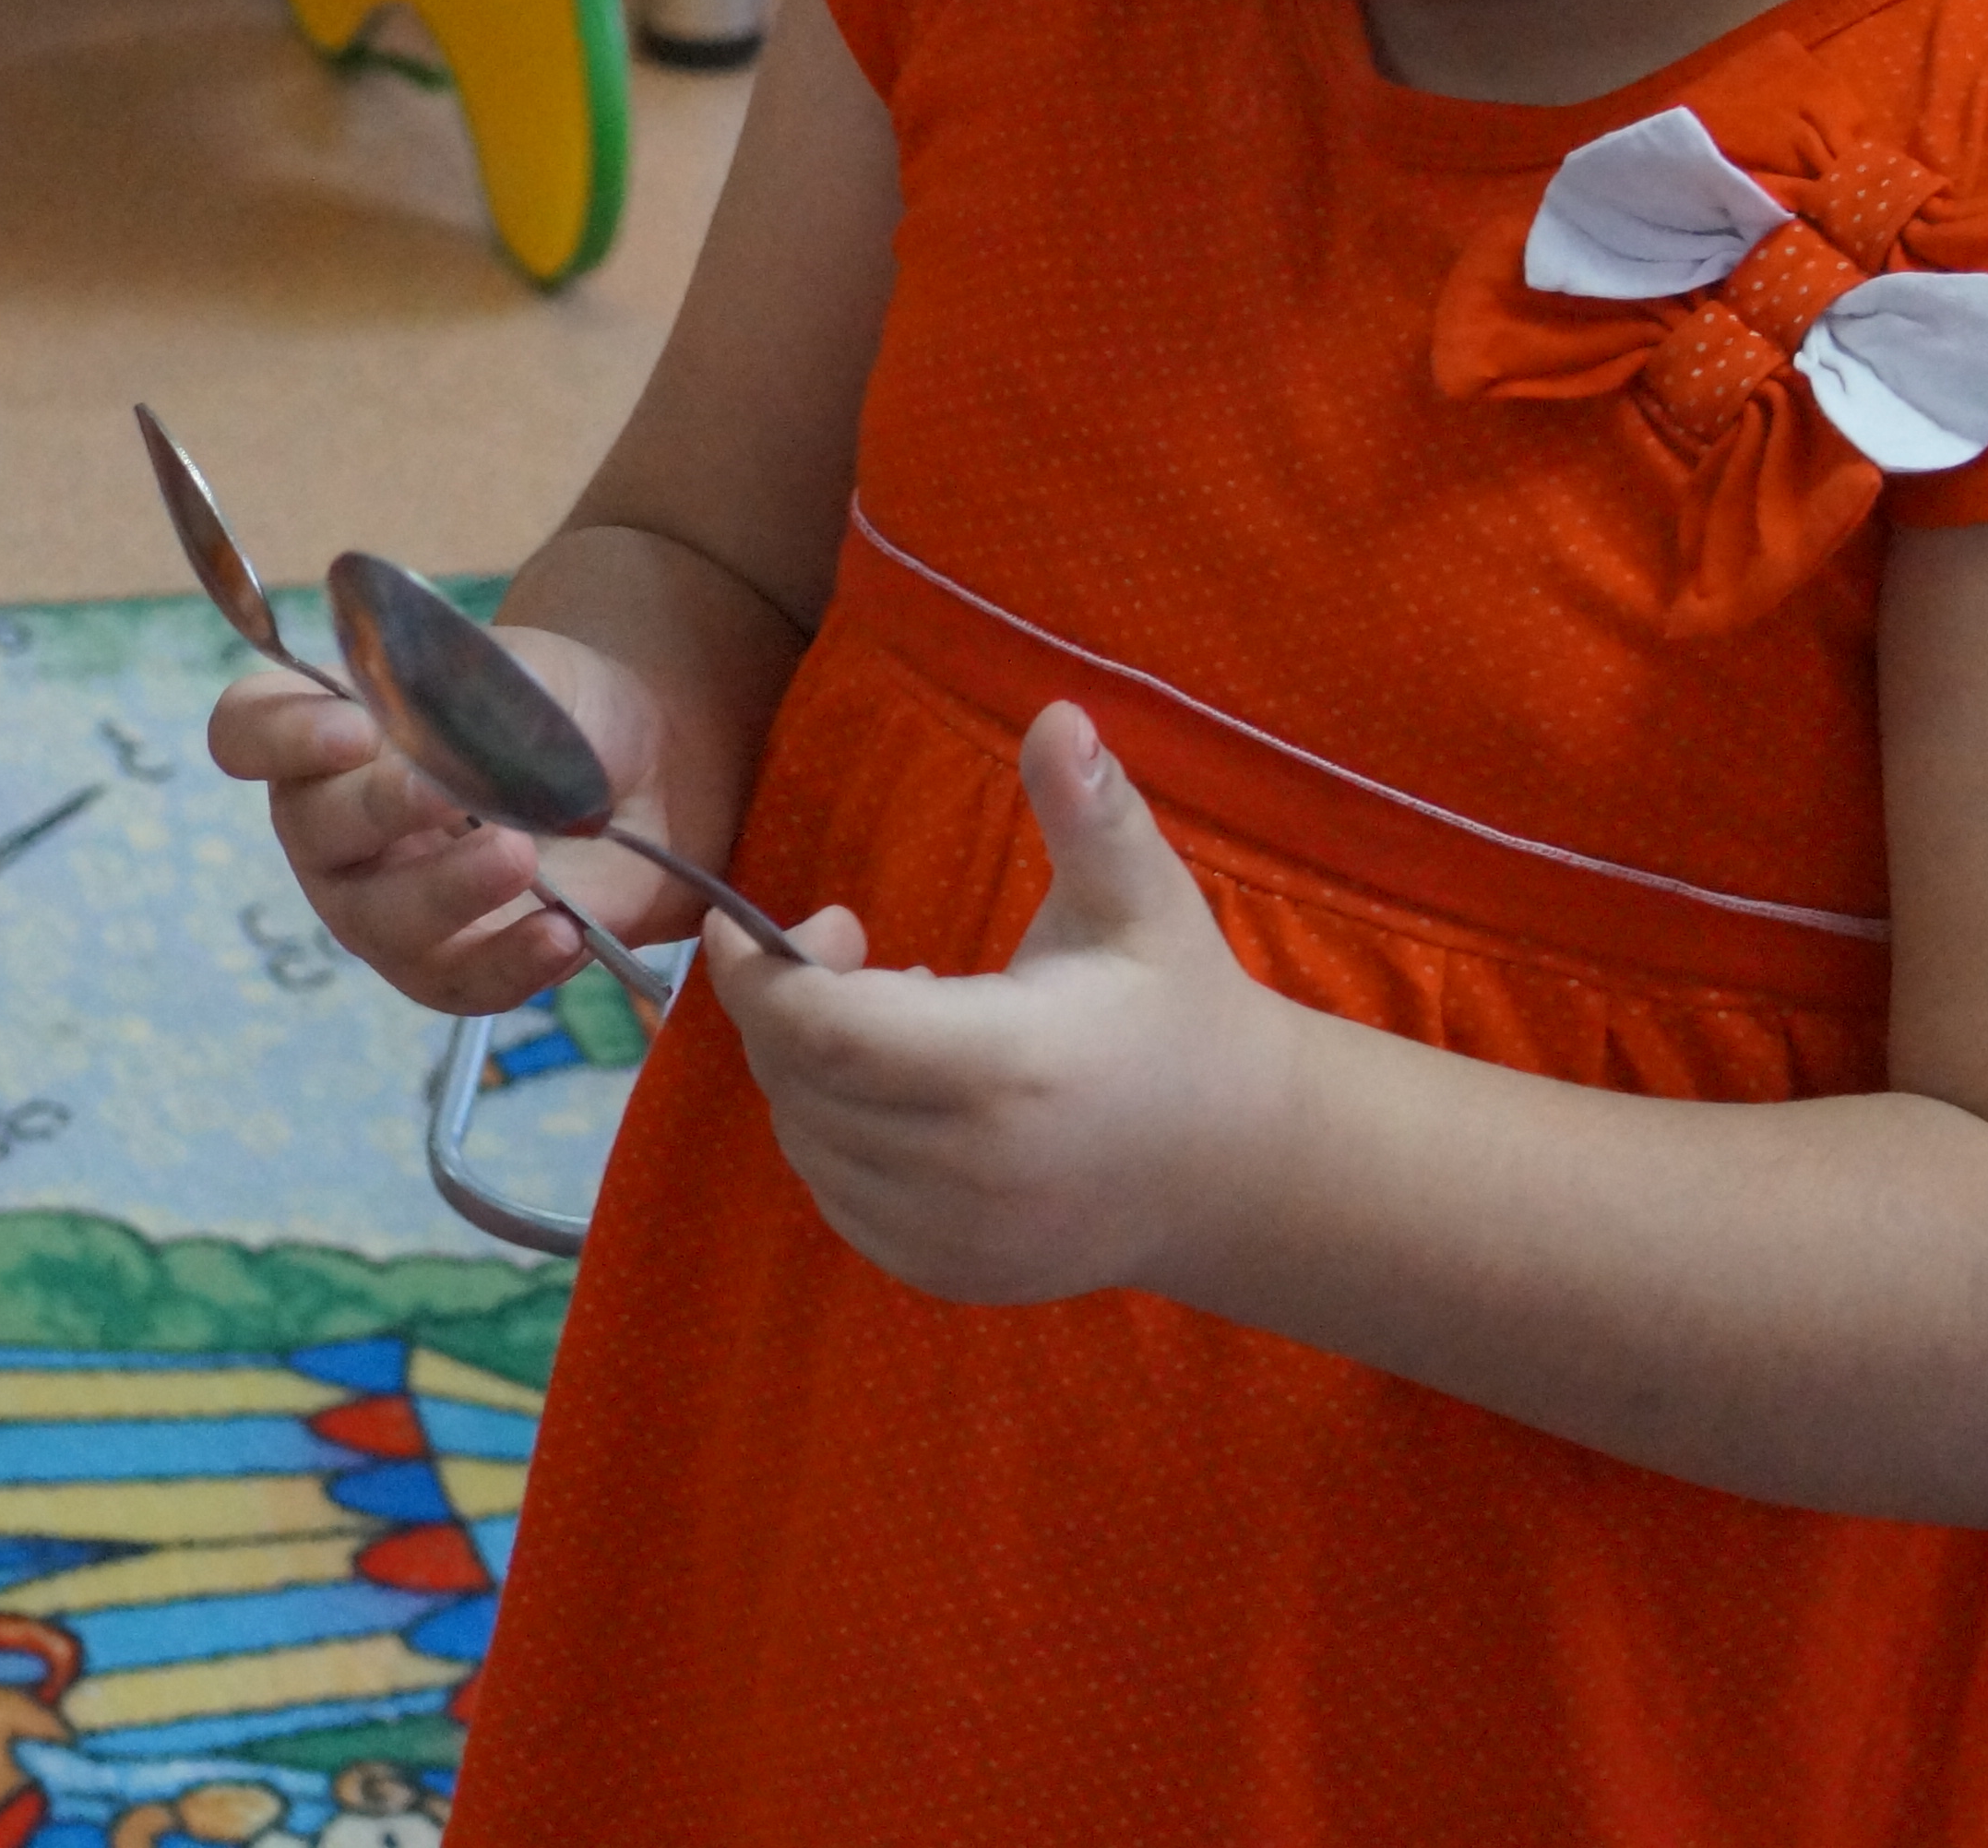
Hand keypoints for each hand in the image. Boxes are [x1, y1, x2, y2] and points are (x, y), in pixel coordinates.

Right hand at [205, 623, 688, 1014]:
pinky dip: (511, 961)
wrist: (648, 771)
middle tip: (449, 793)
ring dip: (446, 891)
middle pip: (312, 829)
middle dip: (380, 810)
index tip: (353, 730)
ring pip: (380, 920)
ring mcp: (381, 905)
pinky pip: (459, 982)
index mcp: (325, 731)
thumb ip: (461, 689)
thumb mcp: (517, 669)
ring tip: (521, 858)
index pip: (248, 731)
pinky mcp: (449, 966)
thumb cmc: (554, 707)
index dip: (279, 734)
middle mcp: (333, 824)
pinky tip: (561, 931)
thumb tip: (423, 731)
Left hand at [708, 702, 1296, 1306]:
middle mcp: (971, 1168)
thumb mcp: (1143, 900)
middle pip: (798, 1085)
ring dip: (806, 1071)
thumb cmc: (1180, 1013)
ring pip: (808, 1145)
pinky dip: (831, 1137)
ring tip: (887, 1016)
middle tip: (839, 949)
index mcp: (1008, 1067)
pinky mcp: (948, 1273)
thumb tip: (1058, 713)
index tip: (748, 921)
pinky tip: (897, 1090)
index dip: (758, 974)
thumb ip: (1090, 810)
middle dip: (780, 1007)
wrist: (1238, 1166)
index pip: (822, 1032)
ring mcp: (957, 1236)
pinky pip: (837, 1200)